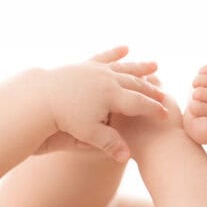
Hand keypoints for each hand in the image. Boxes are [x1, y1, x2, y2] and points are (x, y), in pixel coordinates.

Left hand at [36, 45, 168, 162]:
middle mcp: (108, 79)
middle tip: (164, 94)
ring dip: (140, 68)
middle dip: (151, 89)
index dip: (154, 110)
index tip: (165, 115)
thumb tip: (128, 157)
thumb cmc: (65, 118)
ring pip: (124, 68)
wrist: (41, 96)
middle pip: (136, 84)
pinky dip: (115, 53)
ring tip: (154, 67)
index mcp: (112, 96)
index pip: (140, 103)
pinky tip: (125, 49)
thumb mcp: (89, 133)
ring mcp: (97, 69)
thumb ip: (110, 143)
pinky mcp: (85, 65)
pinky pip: (105, 57)